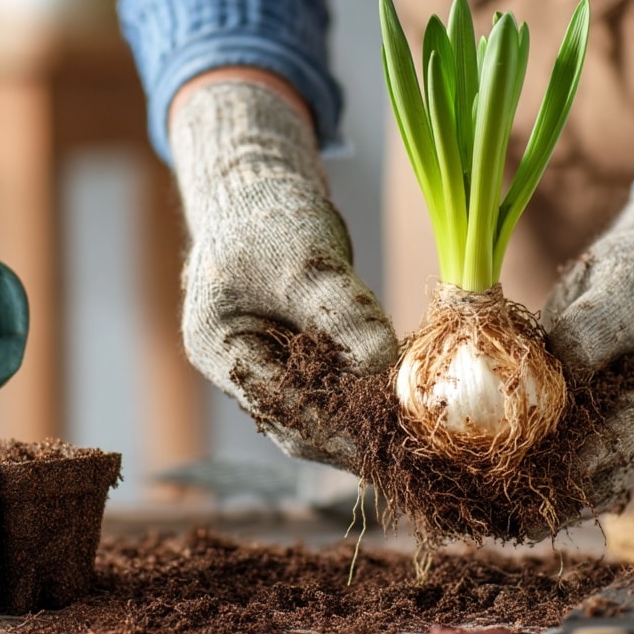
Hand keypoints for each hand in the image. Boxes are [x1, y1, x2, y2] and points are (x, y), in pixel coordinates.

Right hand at [169, 80, 397, 469]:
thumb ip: (341, 313)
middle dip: (353, 435)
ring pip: (320, 411)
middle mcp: (239, 368)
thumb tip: (385, 365)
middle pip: (299, 422)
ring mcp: (268, 362)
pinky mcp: (298, 355)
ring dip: (364, 420)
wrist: (264, 187)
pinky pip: (334, 387)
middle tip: (409, 447)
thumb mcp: (306, 261)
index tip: (387, 437)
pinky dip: (366, 394)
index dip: (334, 429)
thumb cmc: (270, 216)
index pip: (280, 406)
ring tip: (414, 433)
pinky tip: (405, 401)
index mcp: (218, 350)